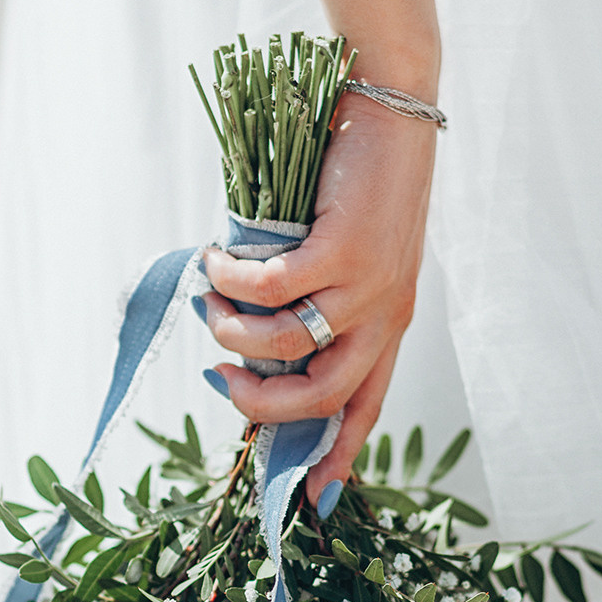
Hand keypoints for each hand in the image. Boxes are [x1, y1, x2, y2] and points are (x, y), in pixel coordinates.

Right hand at [199, 91, 435, 509]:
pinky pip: (270, 290)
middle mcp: (384, 315)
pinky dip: (231, 280)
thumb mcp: (349, 253)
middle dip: (259, 403)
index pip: (365, 408)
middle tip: (220, 377)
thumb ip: (314, 298)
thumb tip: (249, 336)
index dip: (337, 457)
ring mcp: (368, 286)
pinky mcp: (344, 250)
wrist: (392, 104)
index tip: (309, 497)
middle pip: (321, 399)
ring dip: (231, 331)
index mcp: (389, 324)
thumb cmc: (360, 177)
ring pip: (285, 347)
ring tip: (210, 300)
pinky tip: (216, 258)